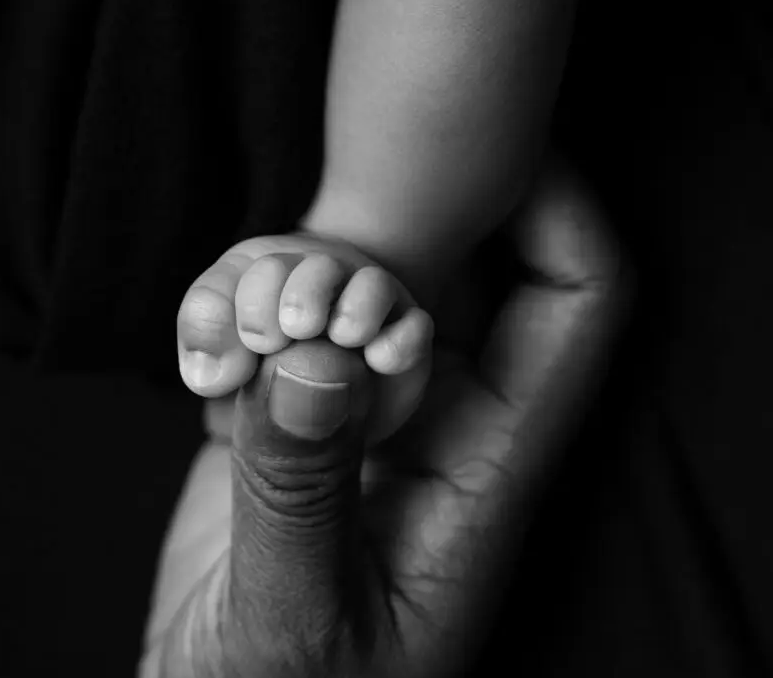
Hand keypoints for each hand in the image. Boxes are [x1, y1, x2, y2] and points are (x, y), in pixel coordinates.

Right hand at [143, 163, 626, 676]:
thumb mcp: (298, 623)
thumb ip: (303, 496)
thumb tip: (317, 359)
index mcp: (486, 472)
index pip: (572, 309)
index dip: (560, 212)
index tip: (501, 147)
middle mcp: (437, 426)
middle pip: (458, 271)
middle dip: (386, 234)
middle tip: (294, 262)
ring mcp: (363, 418)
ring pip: (357, 287)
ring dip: (292, 276)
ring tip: (225, 333)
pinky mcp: (292, 422)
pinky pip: (282, 324)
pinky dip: (239, 310)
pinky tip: (200, 361)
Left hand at [176, 230, 432, 444]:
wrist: (332, 391)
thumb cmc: (267, 367)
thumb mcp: (224, 363)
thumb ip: (208, 355)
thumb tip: (214, 373)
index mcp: (258, 277)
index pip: (236, 278)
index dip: (239, 311)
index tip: (248, 351)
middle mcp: (318, 280)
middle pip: (312, 268)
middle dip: (300, 296)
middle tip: (292, 332)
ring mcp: (368, 308)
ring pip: (370, 286)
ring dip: (354, 309)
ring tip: (340, 338)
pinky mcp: (406, 339)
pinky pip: (414, 328)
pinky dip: (400, 341)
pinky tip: (380, 360)